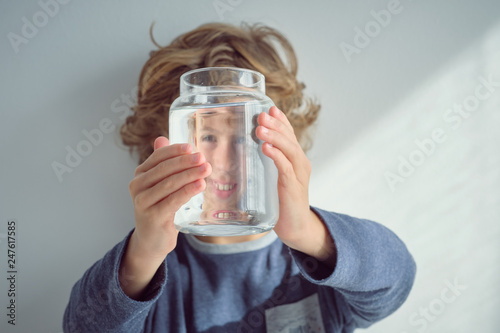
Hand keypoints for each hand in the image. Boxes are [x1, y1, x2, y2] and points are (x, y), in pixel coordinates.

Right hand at [128, 137, 210, 257]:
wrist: (152, 239)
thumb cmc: (160, 208)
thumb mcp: (160, 185)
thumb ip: (162, 163)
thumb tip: (162, 138)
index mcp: (140, 174)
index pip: (158, 157)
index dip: (175, 150)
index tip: (191, 147)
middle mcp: (137, 186)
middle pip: (165, 169)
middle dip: (186, 162)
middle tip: (203, 158)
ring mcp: (143, 202)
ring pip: (169, 184)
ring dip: (190, 175)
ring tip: (206, 169)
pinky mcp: (153, 216)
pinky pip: (173, 200)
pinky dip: (188, 191)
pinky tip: (200, 185)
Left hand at [256, 107, 334, 262]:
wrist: (296, 227)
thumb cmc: (282, 203)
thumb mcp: (274, 179)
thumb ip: (266, 165)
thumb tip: (245, 152)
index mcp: (295, 160)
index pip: (289, 135)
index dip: (281, 121)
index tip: (270, 108)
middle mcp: (300, 164)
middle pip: (289, 138)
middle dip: (276, 124)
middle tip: (261, 114)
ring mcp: (298, 175)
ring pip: (289, 150)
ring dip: (275, 137)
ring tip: (261, 128)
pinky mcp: (293, 188)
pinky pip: (286, 168)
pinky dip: (277, 156)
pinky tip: (266, 148)